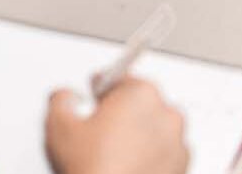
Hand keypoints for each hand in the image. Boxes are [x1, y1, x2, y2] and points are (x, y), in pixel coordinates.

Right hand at [45, 78, 187, 173]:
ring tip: (113, 155)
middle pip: (140, 102)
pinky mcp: (182, 166)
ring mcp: (178, 141)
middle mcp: (167, 114)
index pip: (120, 77)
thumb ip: (61, 100)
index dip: (101, 87)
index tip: (95, 93)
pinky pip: (164, 152)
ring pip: (154, 128)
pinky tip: (128, 167)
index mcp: (141, 94)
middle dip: (121, 112)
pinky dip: (151, 156)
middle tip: (99, 132)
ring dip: (138, 134)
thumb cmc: (95, 171)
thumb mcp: (59, 128)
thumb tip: (65, 97)